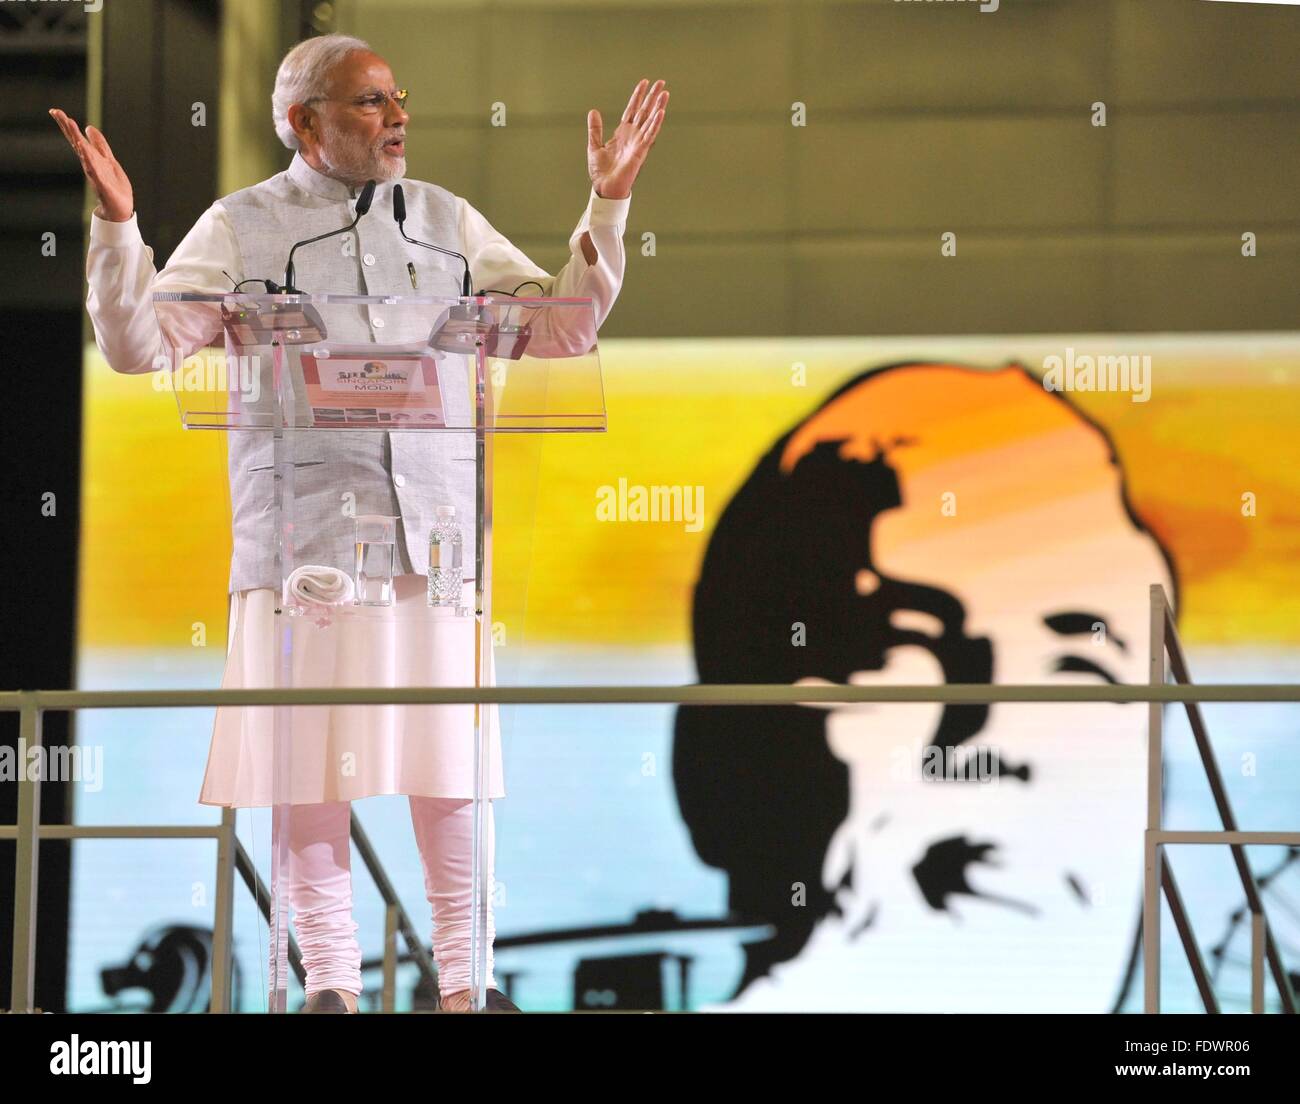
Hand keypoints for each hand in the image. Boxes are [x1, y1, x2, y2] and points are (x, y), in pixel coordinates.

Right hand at [49, 108, 133, 221]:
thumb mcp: (108, 159)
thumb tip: (89, 128)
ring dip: (78, 140)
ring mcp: (96, 174)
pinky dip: (91, 162)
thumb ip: (100, 145)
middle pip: (77, 144)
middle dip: (68, 128)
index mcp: (92, 158)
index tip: (55, 111)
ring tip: (71, 125)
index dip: (67, 125)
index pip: (77, 139)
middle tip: (57, 113)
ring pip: (85, 155)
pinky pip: (95, 172)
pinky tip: (86, 152)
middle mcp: (90, 164)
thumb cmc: (113, 185)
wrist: (120, 208)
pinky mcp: (103, 185)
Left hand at [587, 78, 667, 200]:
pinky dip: (655, 123)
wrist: (604, 188)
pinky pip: (649, 135)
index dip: (637, 96)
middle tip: (661, 82)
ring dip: (658, 106)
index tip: (644, 82)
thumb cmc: (601, 172)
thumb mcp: (594, 146)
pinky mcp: (640, 151)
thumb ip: (595, 129)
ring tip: (665, 93)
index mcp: (623, 133)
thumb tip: (593, 111)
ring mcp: (638, 143)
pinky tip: (661, 112)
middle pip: (644, 111)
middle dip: (652, 97)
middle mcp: (632, 136)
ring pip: (650, 120)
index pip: (632, 110)